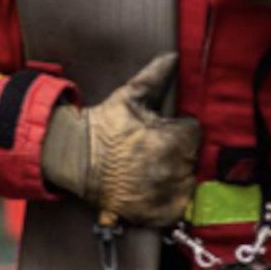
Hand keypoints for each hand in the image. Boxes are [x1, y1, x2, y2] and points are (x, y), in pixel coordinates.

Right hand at [41, 53, 201, 226]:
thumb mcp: (130, 97)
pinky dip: (170, 200)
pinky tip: (153, 189)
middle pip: (192, 158)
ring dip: (175, 176)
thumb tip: (173, 55)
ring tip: (150, 169)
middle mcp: (175, 169)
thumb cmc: (104, 127)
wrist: (76, 159)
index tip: (162, 131)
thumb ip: (156, 76)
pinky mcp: (160, 214)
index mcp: (174, 140)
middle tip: (152, 151)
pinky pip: (179, 207)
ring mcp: (168, 194)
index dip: (179, 130)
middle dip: (177, 152)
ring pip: (188, 182)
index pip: (194, 132)